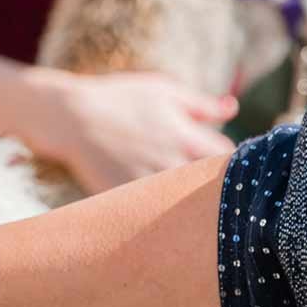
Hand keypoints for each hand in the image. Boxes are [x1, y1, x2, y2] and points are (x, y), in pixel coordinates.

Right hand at [43, 70, 235, 195]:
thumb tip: (233, 108)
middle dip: (213, 186)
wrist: (72, 117)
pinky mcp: (126, 199)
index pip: (227, 157)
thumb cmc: (122, 98)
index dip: (230, 159)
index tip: (225, 162)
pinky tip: (159, 208)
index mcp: (184, 135)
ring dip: (188, 202)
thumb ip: (202, 105)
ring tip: (185, 199)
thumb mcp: (164, 92)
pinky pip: (153, 214)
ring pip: (182, 205)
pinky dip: (160, 212)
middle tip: (210, 186)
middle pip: (209, 186)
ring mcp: (147, 183)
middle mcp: (169, 162)